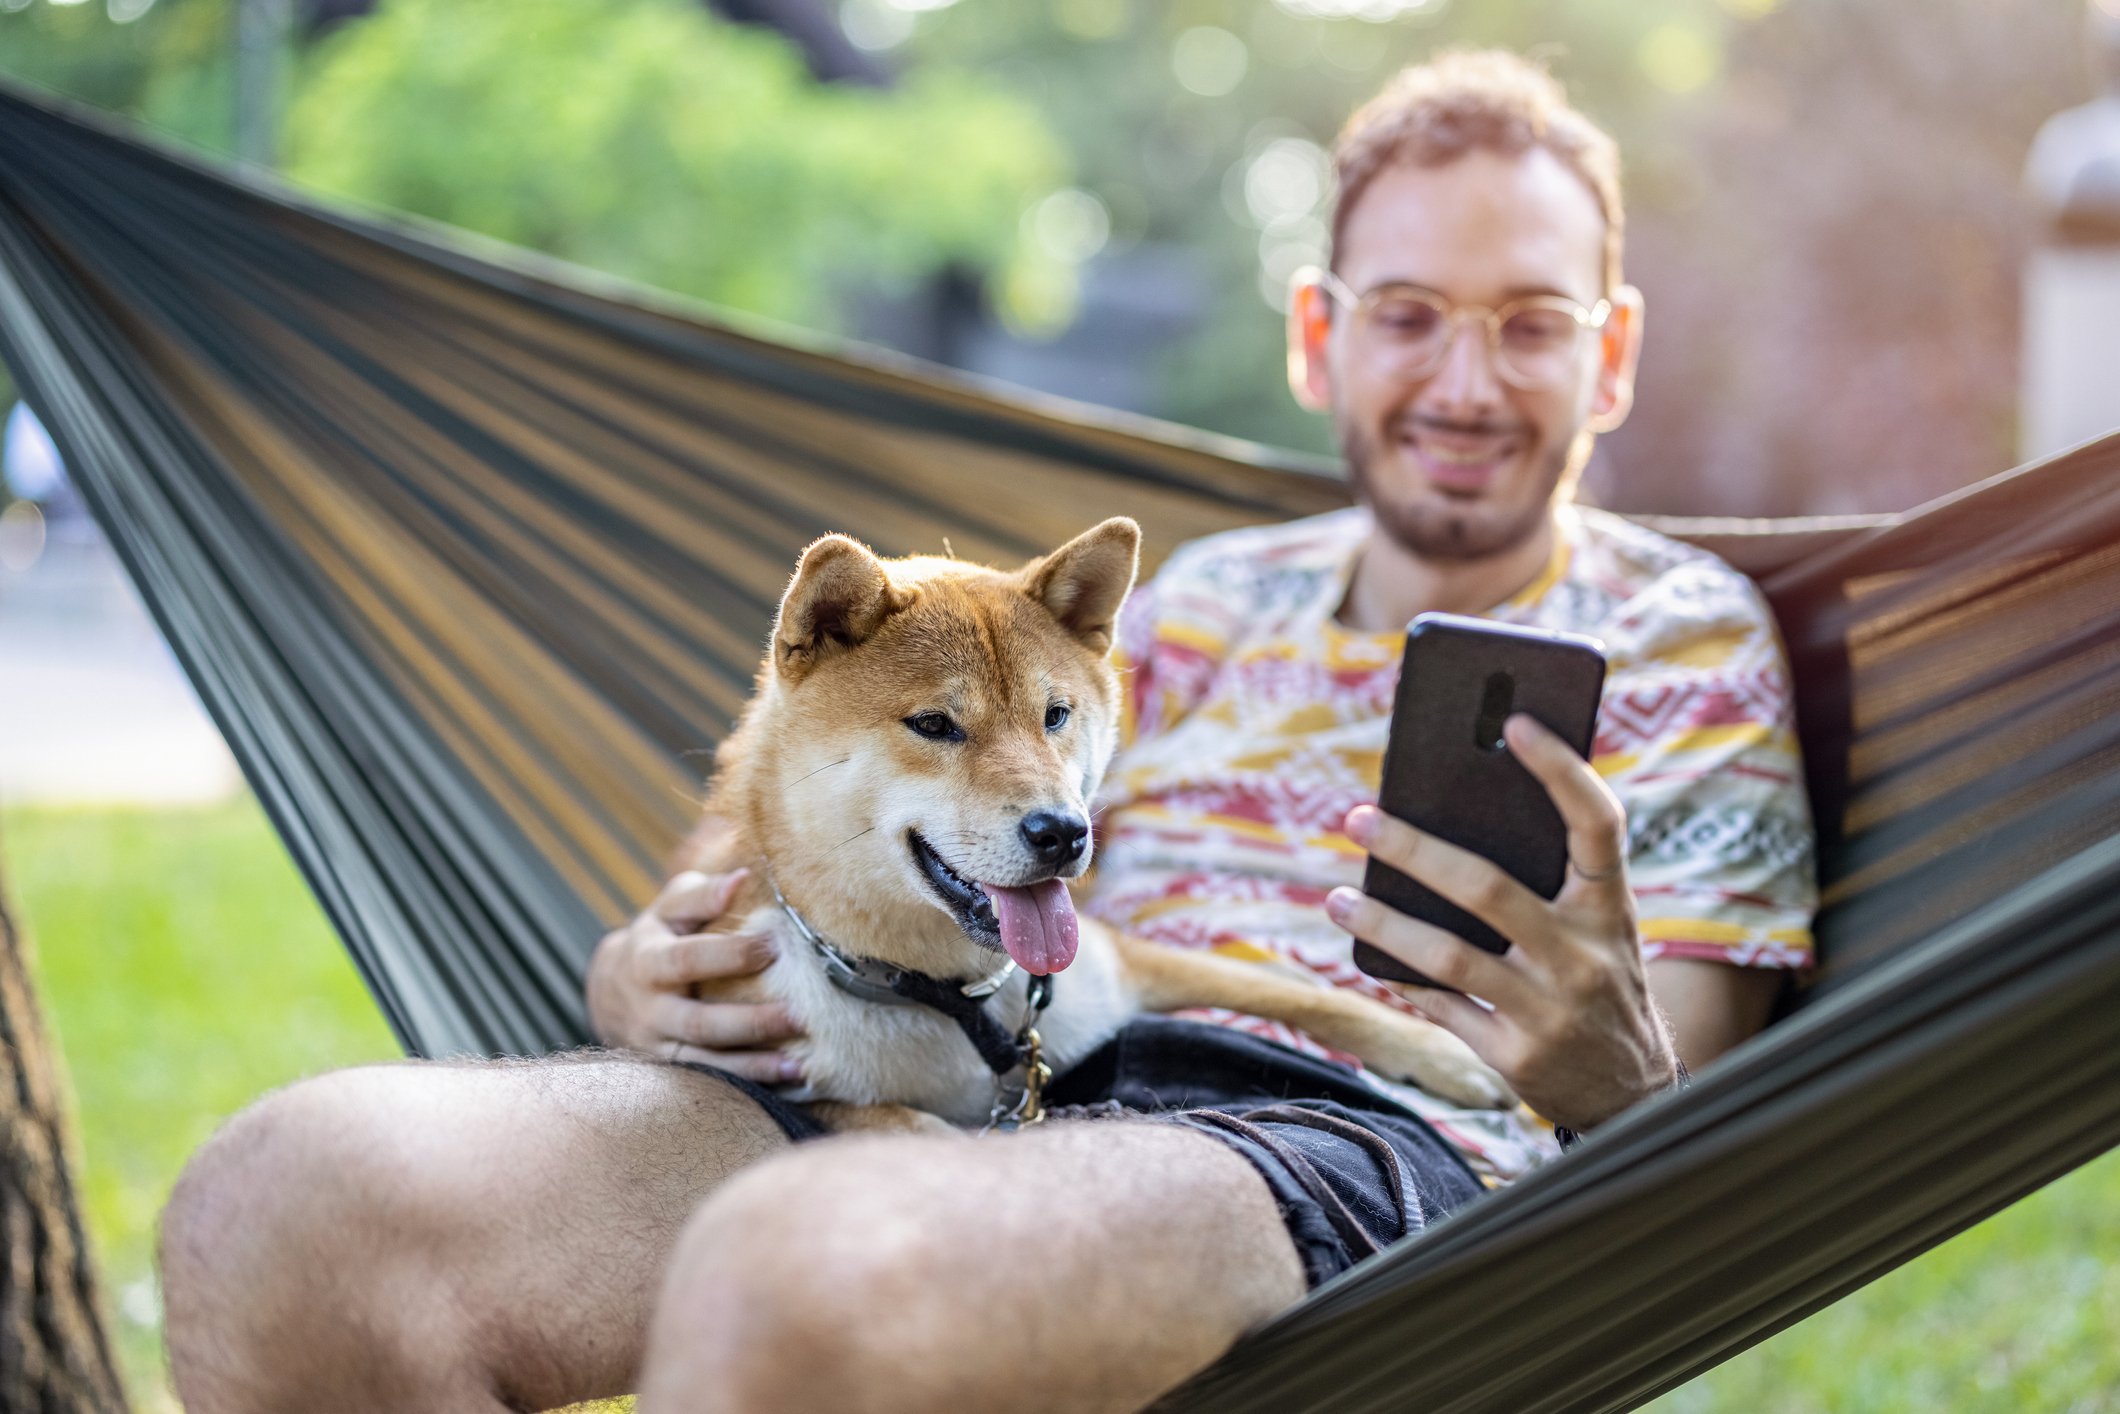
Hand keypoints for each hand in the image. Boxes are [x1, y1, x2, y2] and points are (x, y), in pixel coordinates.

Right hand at [587, 868, 802, 1083]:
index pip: (688, 959)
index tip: (775, 946)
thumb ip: (702, 893)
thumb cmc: (658, 937)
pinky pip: (708, 1083)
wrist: (611, 991)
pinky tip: (786, 1082)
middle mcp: (650, 1009)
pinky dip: (746, 1085)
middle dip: (750, 1022)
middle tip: (800, 1016)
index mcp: (648, 961)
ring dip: (753, 1066)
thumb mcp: (669, 908)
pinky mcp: (669, 1072)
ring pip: (704, 1062)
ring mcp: (657, 1046)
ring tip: (799, 1065)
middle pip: (700, 1022)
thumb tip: (742, 879)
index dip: (730, 954)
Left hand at [1326, 714, 1676, 1132]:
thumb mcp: (1599, 928)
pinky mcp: (1517, 1057)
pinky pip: (1442, 1006)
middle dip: (1414, 849)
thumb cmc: (1599, 980)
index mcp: (1612, 908)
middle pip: (1488, 889)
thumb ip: (1549, 880)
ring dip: (1382, 921)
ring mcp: (1551, 1010)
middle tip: (1358, 817)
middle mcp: (1586, 956)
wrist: (1634, 1093)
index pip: (1598, 825)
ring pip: (1447, 955)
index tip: (1515, 722)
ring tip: (1337, 898)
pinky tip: (1366, 953)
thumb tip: (1447, 818)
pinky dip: (1400, 977)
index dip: (1563, 771)